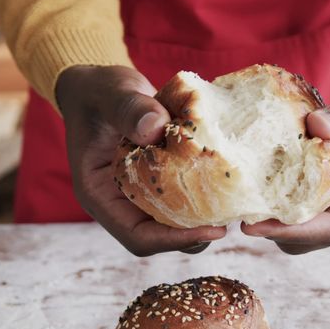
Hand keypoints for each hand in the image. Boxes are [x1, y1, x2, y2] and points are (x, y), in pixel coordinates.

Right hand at [56, 65, 225, 255]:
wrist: (100, 87)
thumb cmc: (97, 90)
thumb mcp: (109, 93)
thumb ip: (129, 108)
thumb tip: (156, 128)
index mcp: (99, 194)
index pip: (137, 236)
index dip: (173, 241)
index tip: (209, 230)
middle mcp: (120, 202)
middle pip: (160, 237)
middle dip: (195, 234)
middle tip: (230, 219)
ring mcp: (139, 194)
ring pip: (174, 222)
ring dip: (203, 218)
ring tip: (232, 203)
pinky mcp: (158, 181)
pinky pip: (181, 198)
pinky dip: (202, 193)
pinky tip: (226, 180)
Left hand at [243, 74, 329, 254]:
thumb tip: (314, 126)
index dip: (296, 231)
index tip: (255, 228)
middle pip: (317, 235)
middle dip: (279, 229)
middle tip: (240, 212)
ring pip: (307, 224)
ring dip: (277, 214)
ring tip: (243, 198)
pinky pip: (303, 200)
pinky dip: (281, 193)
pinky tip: (256, 179)